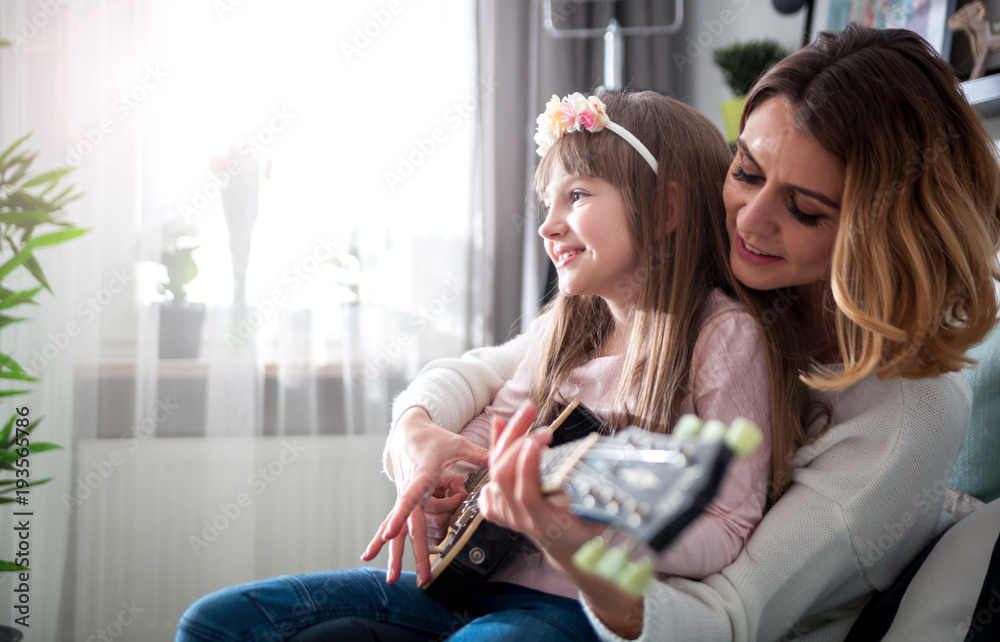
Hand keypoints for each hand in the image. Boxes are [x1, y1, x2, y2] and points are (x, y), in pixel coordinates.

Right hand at [361, 407, 487, 585]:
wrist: (408, 432)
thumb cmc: (431, 438)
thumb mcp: (455, 442)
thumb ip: (477, 453)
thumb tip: (499, 459)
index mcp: (422, 475)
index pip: (411, 497)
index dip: (402, 514)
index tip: (389, 533)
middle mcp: (410, 490)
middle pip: (411, 525)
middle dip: (415, 552)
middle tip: (423, 577)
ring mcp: (404, 497)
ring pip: (400, 529)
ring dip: (396, 554)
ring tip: (392, 579)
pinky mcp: (403, 501)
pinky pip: (393, 523)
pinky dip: (381, 540)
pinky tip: (370, 555)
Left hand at [479, 400, 644, 638]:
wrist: (580, 560)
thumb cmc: (600, 541)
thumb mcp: (613, 524)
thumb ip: (619, 505)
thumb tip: (642, 474)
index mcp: (549, 524)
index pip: (526, 495)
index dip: (527, 466)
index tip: (540, 438)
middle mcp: (525, 520)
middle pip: (503, 477)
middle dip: (516, 440)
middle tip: (537, 416)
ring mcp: (512, 515)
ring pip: (495, 474)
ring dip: (507, 439)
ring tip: (525, 412)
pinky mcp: (508, 507)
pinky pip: (491, 477)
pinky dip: (494, 452)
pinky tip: (501, 429)